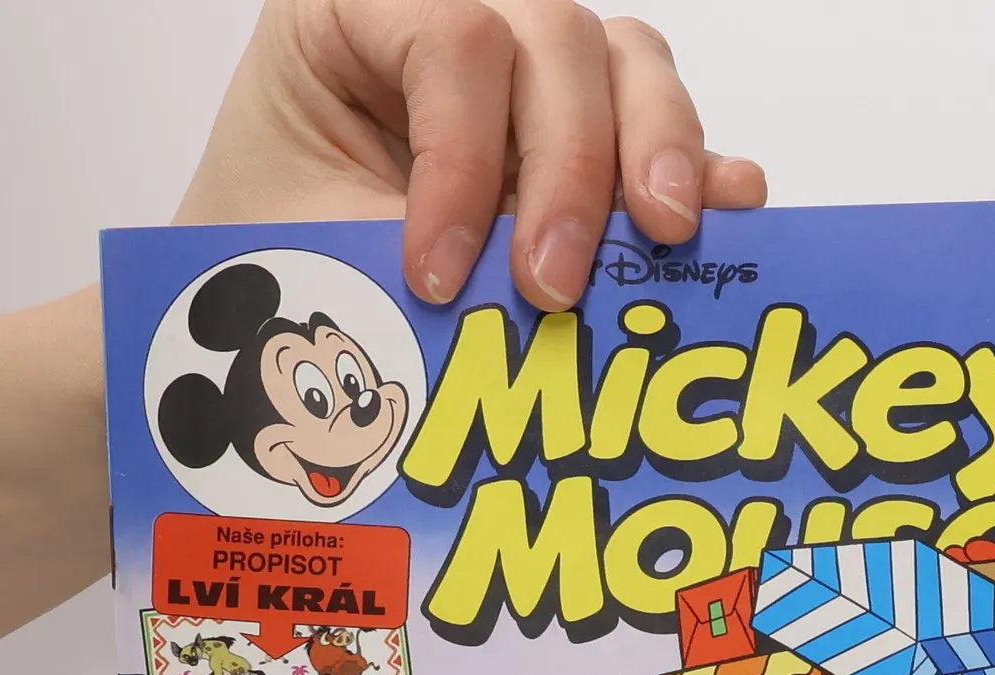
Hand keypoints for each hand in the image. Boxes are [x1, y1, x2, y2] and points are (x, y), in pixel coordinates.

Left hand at [178, 0, 768, 309]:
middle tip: (554, 285)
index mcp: (352, 14)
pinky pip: (655, 120)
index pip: (449, 38)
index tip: (436, 274)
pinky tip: (728, 213)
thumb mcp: (327, 262)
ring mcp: (526, 71)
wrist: (265, 324)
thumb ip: (421, 267)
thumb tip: (542, 305)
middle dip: (572, 170)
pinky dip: (695, 169)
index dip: (461, 156)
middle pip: (557, 40)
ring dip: (656, 153)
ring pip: (624, 64)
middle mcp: (450, 19)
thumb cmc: (274, 278)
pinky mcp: (579, 131)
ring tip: (666, 239)